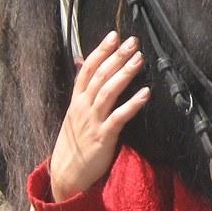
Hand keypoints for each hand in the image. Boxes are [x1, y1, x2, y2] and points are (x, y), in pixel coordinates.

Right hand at [49, 31, 149, 201]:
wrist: (65, 175)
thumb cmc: (74, 144)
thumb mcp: (74, 115)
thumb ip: (82, 92)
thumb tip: (81, 66)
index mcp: (76, 101)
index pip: (86, 69)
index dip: (100, 51)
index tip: (114, 35)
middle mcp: (83, 108)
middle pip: (99, 76)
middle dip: (117, 57)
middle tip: (133, 41)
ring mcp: (92, 121)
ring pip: (108, 92)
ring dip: (125, 73)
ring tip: (140, 59)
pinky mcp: (103, 137)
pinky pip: (119, 117)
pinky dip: (132, 104)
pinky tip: (146, 93)